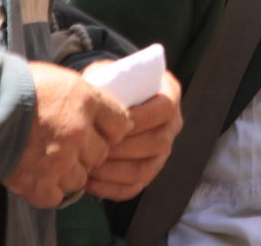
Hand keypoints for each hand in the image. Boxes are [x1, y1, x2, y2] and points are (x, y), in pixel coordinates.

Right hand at [4, 61, 132, 208]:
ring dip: (69, 172)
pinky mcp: (40, 183)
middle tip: (69, 145)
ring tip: (50, 160)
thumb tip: (104, 110)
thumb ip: (85, 96)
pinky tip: (39, 176)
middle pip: (102, 154)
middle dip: (89, 151)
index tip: (100, 130)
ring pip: (81, 178)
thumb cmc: (18, 85)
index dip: (111, 128)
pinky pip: (58, 196)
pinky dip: (49, 190)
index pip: (121, 124)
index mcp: (87, 101)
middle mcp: (79, 133)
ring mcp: (60, 160)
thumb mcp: (60, 78)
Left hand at [83, 70, 182, 200]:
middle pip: (158, 143)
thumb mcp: (110, 72)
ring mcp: (162, 153)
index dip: (141, 117)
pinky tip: (89, 181)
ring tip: (89, 165)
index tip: (114, 120)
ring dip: (114, 171)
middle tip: (95, 146)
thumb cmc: (109, 84)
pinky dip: (110, 188)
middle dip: (124, 147)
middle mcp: (172, 125)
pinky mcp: (148, 173)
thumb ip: (108, 80)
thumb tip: (97, 97)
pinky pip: (133, 187)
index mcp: (169, 95)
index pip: (166, 108)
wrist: (110, 100)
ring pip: (144, 170)